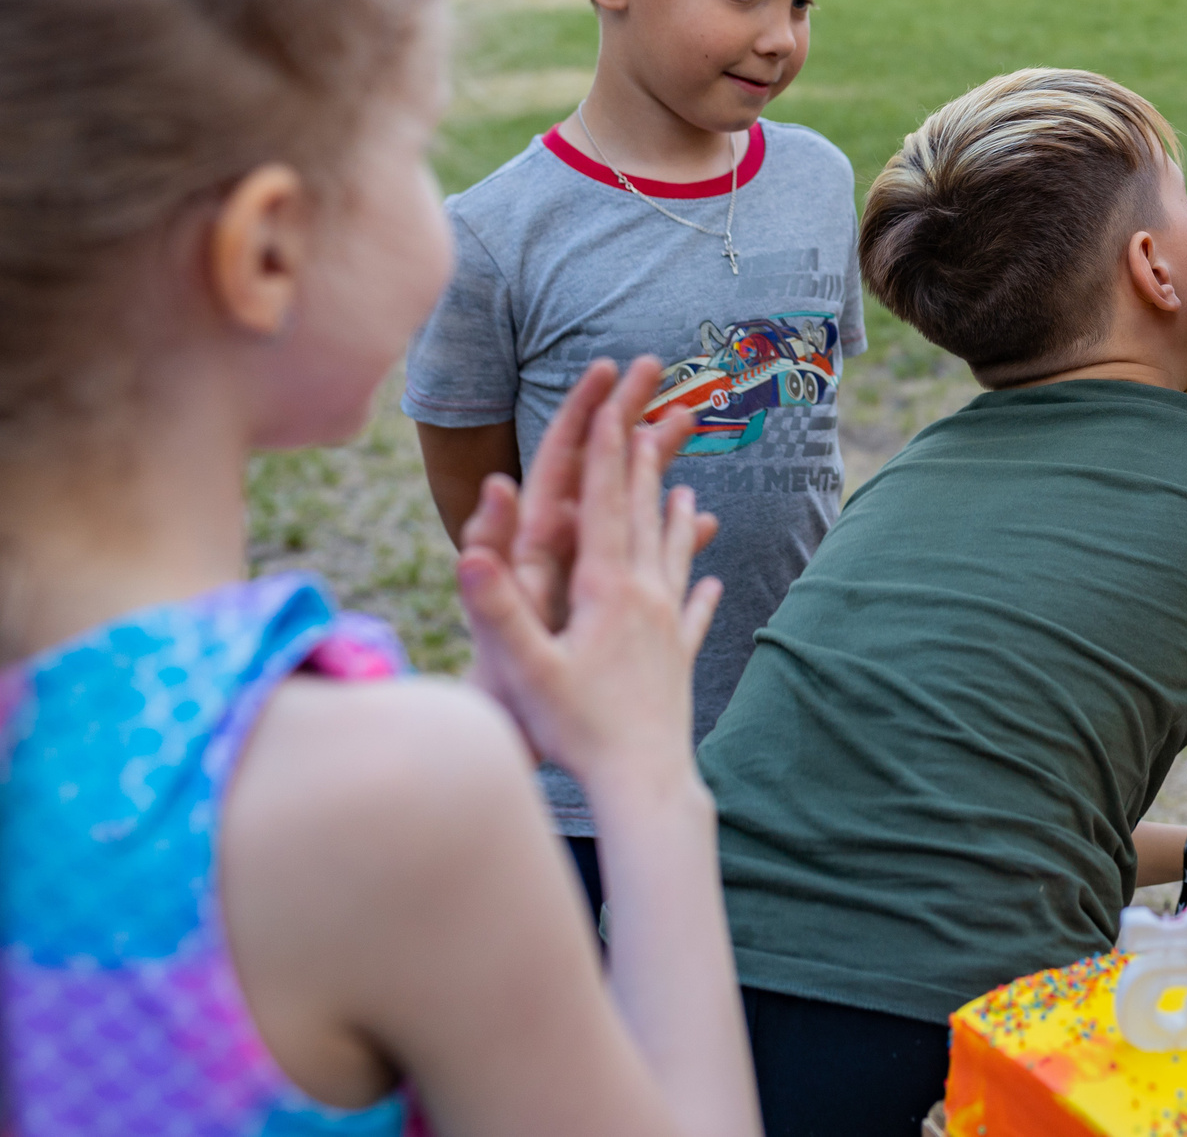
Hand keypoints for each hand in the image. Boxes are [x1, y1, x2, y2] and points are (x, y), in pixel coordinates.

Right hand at [454, 358, 721, 796]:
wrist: (644, 781)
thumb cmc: (579, 731)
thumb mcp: (527, 671)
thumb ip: (499, 611)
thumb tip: (470, 554)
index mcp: (606, 591)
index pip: (602, 507)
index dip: (603, 455)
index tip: (607, 408)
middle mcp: (646, 597)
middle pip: (645, 518)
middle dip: (642, 467)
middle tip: (650, 419)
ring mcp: (668, 626)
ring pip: (674, 557)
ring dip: (677, 518)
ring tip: (686, 489)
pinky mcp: (679, 658)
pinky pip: (693, 612)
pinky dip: (700, 590)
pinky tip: (713, 582)